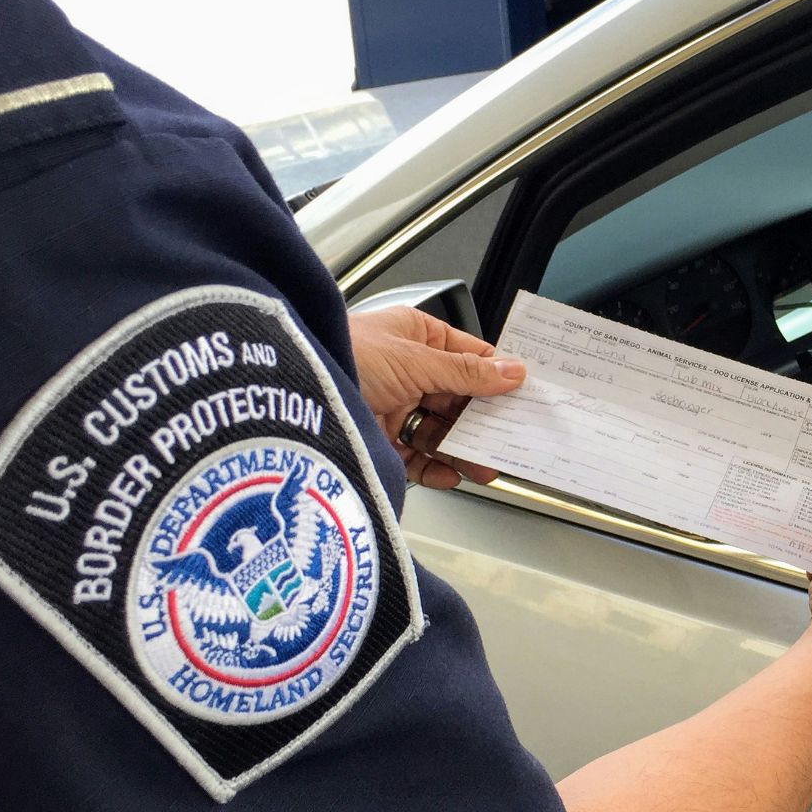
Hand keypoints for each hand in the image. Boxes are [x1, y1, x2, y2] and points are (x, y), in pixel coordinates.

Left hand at [348, 306, 525, 488]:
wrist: (287, 391)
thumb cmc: (344, 354)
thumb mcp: (415, 359)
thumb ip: (466, 372)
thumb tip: (512, 372)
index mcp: (416, 337)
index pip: (470, 357)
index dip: (499, 377)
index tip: (525, 398)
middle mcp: (406, 369)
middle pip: (458, 399)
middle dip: (484, 422)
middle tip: (510, 440)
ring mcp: (392, 405)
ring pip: (440, 430)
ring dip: (464, 449)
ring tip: (485, 467)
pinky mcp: (378, 438)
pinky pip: (416, 456)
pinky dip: (435, 467)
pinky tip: (450, 474)